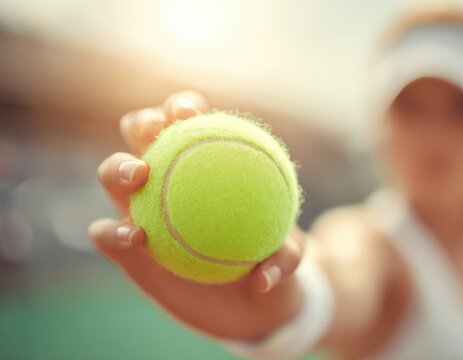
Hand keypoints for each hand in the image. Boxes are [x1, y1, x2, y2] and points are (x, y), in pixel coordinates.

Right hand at [89, 91, 305, 339]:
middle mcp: (166, 177)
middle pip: (141, 133)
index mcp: (204, 162)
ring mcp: (140, 209)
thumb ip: (283, 258)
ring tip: (138, 178)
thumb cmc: (268, 260)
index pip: (189, 121)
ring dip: (117, 169)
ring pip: (112, 175)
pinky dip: (112, 232)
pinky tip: (133, 239)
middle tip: (155, 133)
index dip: (184, 106)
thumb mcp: (288, 258)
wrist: (244, 300)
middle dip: (142, 122)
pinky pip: (106, 234)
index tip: (191, 114)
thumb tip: (263, 278)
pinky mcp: (123, 246)